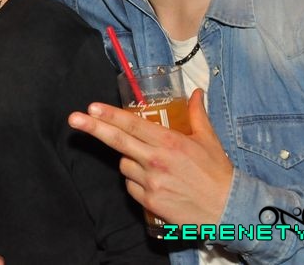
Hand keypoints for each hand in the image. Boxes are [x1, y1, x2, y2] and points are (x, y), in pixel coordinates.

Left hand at [68, 88, 232, 225]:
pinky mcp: (149, 202)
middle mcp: (157, 161)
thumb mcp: (209, 140)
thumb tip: (196, 93)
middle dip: (93, 128)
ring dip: (130, 160)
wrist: (229, 211)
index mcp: (170, 143)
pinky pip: (130, 186)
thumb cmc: (218, 174)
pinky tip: (155, 182)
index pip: (133, 125)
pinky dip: (136, 181)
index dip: (110, 115)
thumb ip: (198, 114)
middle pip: (117, 141)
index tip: (92, 107)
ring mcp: (151, 183)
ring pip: (124, 164)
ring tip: (153, 164)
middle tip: (74, 118)